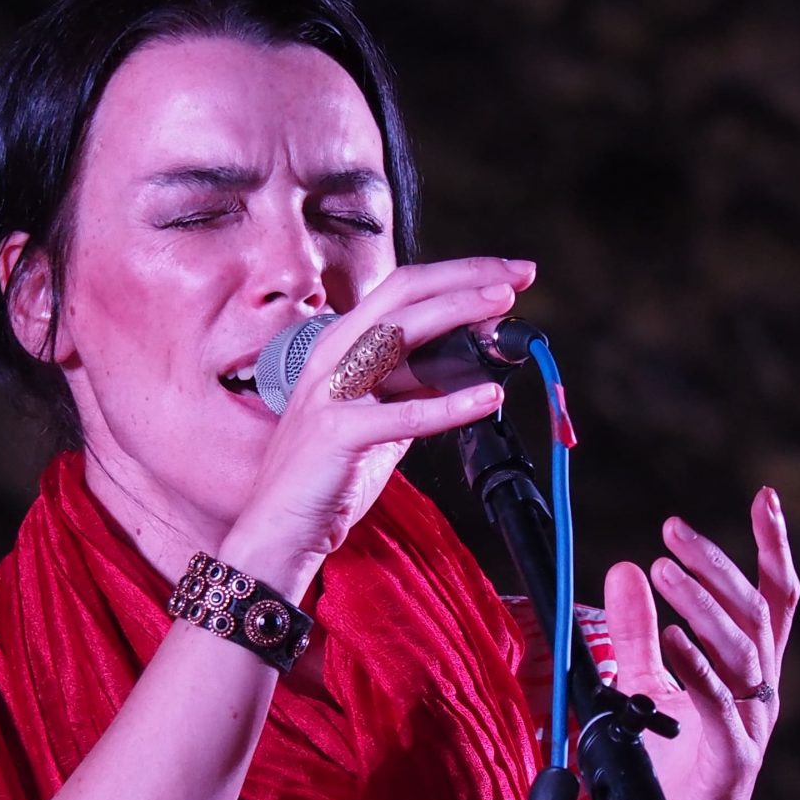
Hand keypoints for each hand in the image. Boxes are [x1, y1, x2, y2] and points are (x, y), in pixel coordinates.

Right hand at [223, 257, 536, 589]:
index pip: (403, 288)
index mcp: (342, 343)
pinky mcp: (338, 432)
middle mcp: (333, 355)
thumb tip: (464, 371)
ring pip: (401, 334)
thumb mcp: (377, 418)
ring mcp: (332, 390)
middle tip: (520, 276)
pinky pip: (406, 413)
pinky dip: (453, 403)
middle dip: (467, 277)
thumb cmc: (326, 474)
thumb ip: (411, 390)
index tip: (507, 274)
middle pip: (405, 293)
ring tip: (504, 313)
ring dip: (458, 314)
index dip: (458, 273)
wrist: (279, 526)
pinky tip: (489, 396)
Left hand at [600, 488, 799, 799]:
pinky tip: (669, 639)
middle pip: (753, 613)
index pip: (773, 599)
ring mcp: (751, 726)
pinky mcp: (733, 762)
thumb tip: (623, 570)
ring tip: (662, 569)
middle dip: (717, 565)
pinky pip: (720, 707)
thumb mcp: (646, 687)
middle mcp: (759, 693)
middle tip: (671, 530)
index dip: (773, 548)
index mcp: (747, 672)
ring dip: (702, 604)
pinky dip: (696, 668)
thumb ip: (635, 633)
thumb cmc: (669, 774)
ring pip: (742, 651)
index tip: (765, 497)